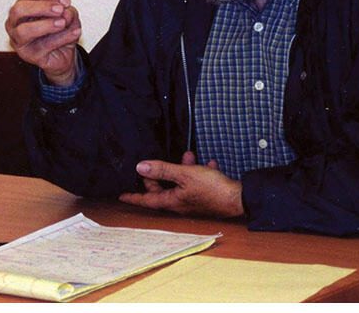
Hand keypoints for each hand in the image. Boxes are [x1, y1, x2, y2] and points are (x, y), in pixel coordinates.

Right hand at [5, 0, 81, 85]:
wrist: (65, 54)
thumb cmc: (62, 30)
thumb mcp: (69, 16)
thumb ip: (67, 11)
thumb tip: (64, 12)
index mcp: (25, 5)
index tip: (67, 1)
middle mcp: (15, 21)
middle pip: (19, 9)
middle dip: (42, 7)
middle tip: (60, 10)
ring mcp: (18, 39)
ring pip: (24, 30)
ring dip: (46, 25)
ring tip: (63, 23)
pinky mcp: (27, 55)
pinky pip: (43, 45)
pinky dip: (61, 38)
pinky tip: (74, 33)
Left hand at [119, 152, 243, 217]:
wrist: (237, 198)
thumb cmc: (211, 189)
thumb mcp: (184, 174)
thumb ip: (163, 170)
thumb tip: (141, 167)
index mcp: (172, 201)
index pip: (147, 199)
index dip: (133, 196)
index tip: (121, 195)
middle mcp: (180, 203)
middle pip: (163, 190)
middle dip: (160, 175)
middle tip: (156, 165)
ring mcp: (193, 200)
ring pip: (181, 183)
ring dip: (182, 169)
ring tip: (188, 156)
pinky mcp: (205, 196)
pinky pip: (197, 183)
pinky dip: (199, 172)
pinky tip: (208, 164)